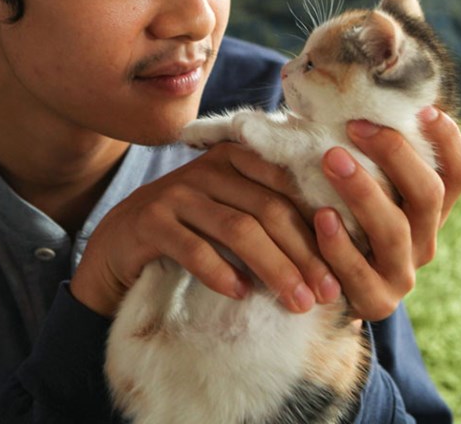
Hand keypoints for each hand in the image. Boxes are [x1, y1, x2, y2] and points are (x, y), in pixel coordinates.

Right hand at [70, 142, 339, 317]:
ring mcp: (175, 193)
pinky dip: (221, 272)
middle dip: (303, 253)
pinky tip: (240, 294)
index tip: (344, 265)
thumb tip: (336, 248)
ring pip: (237, 228)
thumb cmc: (188, 234)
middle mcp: (205, 168)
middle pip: (268, 208)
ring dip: (273, 268)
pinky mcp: (149, 222)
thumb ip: (269, 215)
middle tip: (326, 293)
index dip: (319, 225)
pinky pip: (193, 248)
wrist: (117, 248)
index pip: (288, 186)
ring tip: (296, 302)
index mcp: (234, 159)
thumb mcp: (230, 216)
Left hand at [313, 106, 460, 320]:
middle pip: (429, 194)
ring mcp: (401, 274)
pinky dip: (339, 244)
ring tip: (331, 159)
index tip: (425, 109)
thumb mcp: (354, 180)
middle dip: (396, 155)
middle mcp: (424, 239)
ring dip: (363, 191)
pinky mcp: (373, 302)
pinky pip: (359, 273)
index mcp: (428, 208)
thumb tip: (344, 83)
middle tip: (355, 126)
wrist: (317, 286)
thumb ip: (359, 146)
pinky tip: (321, 217)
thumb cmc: (332, 212)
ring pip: (395, 231)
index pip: (460, 172)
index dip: (450, 141)